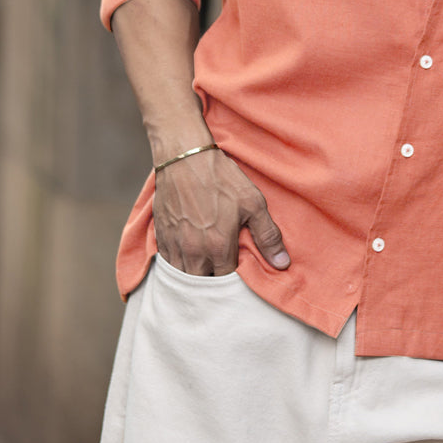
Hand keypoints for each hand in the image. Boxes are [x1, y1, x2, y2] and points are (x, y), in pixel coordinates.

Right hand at [153, 147, 289, 274]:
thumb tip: (282, 264)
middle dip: (214, 281)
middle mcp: (194, 252)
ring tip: (207, 266)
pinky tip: (189, 255)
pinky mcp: (160, 237)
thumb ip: (268, 236)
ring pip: (183, 277)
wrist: (185, 157)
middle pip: (203, 284)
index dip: (235, 280)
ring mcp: (174, 246)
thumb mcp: (253, 202)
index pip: (227, 282)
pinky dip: (178, 264)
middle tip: (223, 269)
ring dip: (195, 275)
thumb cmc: (221, 178)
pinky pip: (168, 264)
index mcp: (219, 247)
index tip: (240, 270)